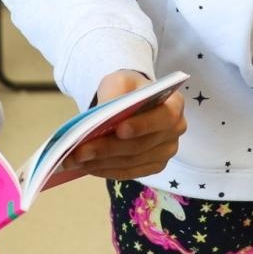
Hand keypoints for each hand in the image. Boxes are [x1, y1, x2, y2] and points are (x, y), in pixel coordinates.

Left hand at [67, 71, 187, 180]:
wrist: (132, 102)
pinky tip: (87, 166)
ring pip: (132, 162)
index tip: (119, 129)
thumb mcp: (120, 80)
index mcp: (174, 104)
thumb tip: (103, 114)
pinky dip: (106, 170)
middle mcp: (175, 130)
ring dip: (102, 162)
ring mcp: (166, 152)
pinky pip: (129, 172)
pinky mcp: (154, 166)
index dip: (142, 125)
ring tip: (76, 159)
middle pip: (141, 145)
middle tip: (80, 150)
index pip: (164, 118)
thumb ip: (115, 93)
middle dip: (108, 148)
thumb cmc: (128, 89)